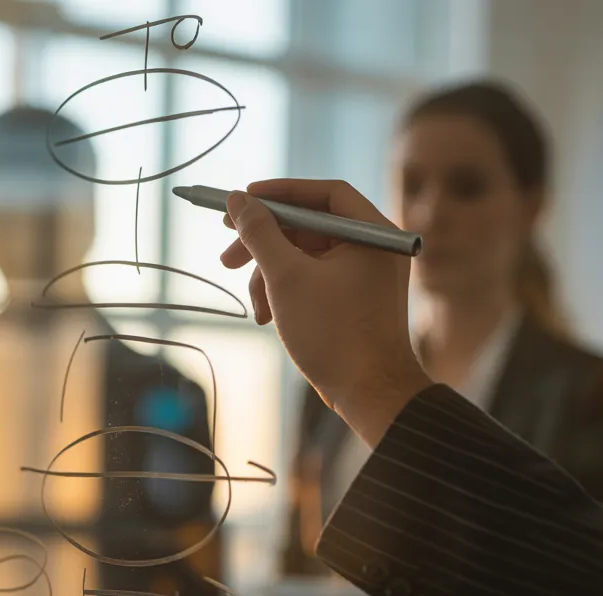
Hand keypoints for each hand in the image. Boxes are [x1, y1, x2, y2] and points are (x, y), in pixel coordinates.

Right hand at [221, 179, 430, 446]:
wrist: (371, 394)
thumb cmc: (334, 334)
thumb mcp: (286, 277)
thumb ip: (260, 233)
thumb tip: (238, 201)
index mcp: (372, 233)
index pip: (324, 193)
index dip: (280, 192)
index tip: (243, 200)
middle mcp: (374, 248)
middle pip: (310, 227)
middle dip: (266, 243)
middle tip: (228, 255)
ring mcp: (366, 275)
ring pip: (306, 257)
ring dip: (271, 277)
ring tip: (255, 306)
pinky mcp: (355, 300)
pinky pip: (315, 280)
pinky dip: (288, 293)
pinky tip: (269, 318)